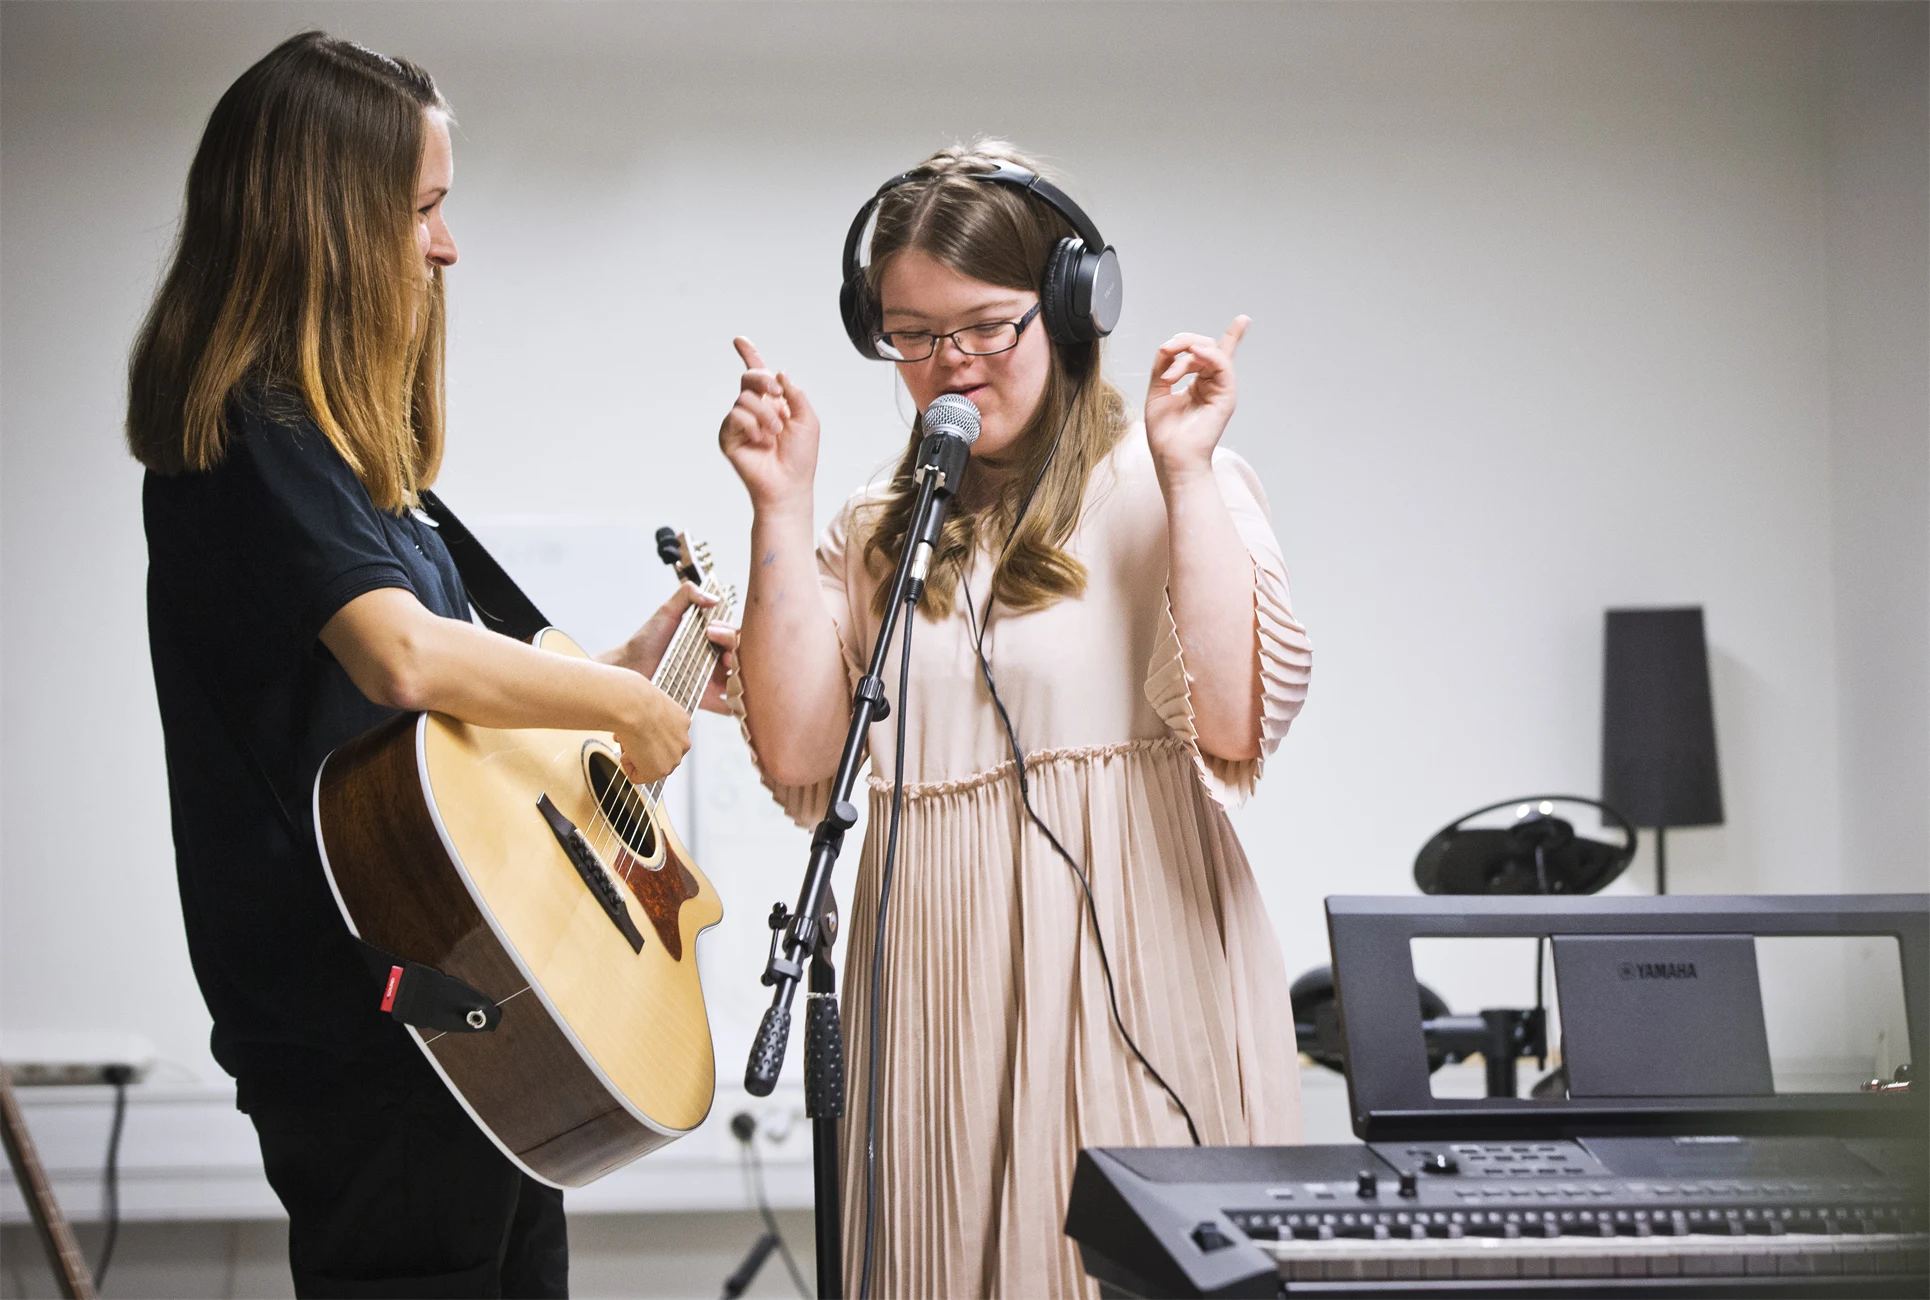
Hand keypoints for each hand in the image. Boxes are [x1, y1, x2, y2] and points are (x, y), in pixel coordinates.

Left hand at [603, 582, 739, 715]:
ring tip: (729, 670)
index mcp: (709, 639)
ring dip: (741, 675)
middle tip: (722, 652)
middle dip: (736, 650)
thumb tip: (713, 597)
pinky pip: (727, 705)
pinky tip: (732, 698)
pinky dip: (734, 704)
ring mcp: (711, 679)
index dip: (729, 632)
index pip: (732, 635)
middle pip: (741, 655)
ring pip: (739, 678)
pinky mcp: (705, 699)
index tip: (712, 630)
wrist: (630, 668)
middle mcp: (713, 658)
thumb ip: (688, 595)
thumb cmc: (646, 641)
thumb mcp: (666, 611)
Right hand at [615, 681, 690, 785]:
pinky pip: (639, 776)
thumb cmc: (636, 699)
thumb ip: (650, 717)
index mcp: (682, 723)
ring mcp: (674, 758)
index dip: (645, 735)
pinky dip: (628, 766)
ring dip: (635, 756)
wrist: (635, 706)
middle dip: (641, 748)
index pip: (665, 738)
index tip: (636, 728)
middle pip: (658, 753)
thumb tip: (638, 719)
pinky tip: (627, 750)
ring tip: (629, 740)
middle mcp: (683, 742)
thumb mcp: (648, 703)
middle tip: (630, 736)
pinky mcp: (661, 770)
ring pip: (649, 765)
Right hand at [719, 337, 819, 512]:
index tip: (739, 340)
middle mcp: (754, 409)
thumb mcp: (808, 419)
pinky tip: (760, 441)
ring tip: (774, 433)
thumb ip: (795, 393)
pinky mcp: (728, 436)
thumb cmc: (800, 457)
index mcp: (773, 403)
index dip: (749, 355)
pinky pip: (735, 416)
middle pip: (750, 378)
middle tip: (777, 394)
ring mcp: (740, 423)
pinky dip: (752, 426)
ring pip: (745, 398)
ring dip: (765, 414)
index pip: (758, 375)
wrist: (789, 484)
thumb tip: (779, 373)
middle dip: (763, 380)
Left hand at [1145, 315, 1248, 477]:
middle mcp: (1213, 384)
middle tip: (1165, 354)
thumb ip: (1163, 366)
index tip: (1244, 320)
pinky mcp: (1226, 395)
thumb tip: (1170, 345)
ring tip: (1169, 376)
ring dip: (1186, 354)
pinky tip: (1191, 354)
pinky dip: (1206, 355)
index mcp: (1198, 384)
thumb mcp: (1157, 391)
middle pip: (1205, 347)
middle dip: (1182, 343)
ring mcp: (1221, 389)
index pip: (1212, 355)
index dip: (1231, 336)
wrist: (1173, 459)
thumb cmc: (1165, 434)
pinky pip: (1221, 363)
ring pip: (1211, 351)